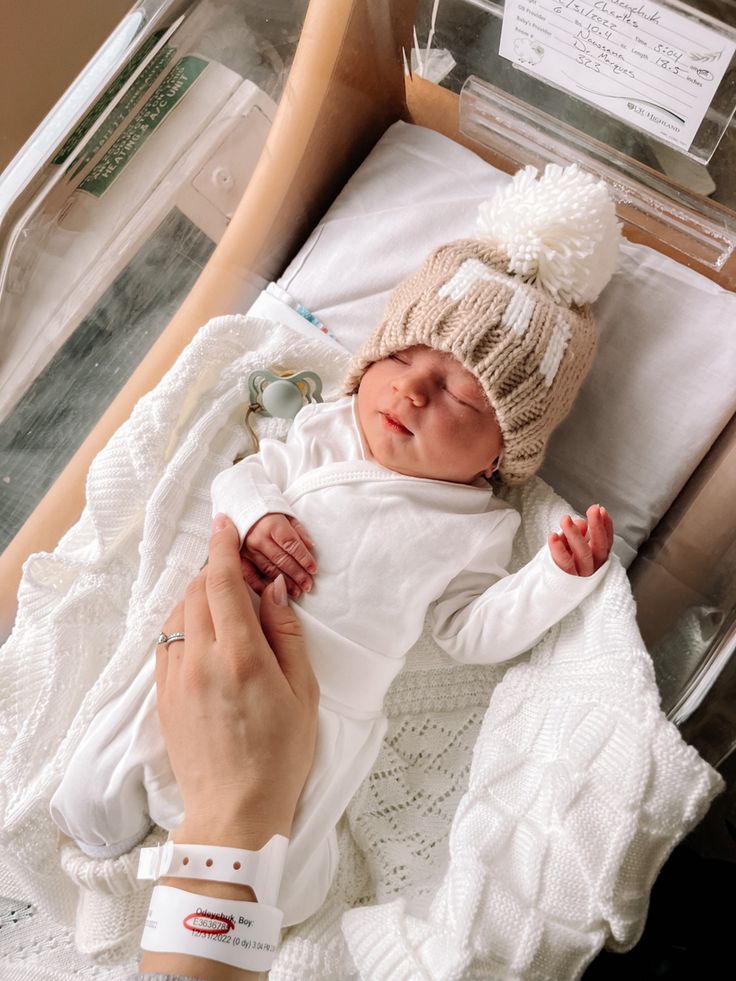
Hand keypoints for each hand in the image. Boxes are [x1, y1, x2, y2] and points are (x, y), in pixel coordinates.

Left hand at [156, 514, 318, 846]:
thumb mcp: (302, 692)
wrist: (234, 813)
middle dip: (213, 569)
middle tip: (237, 570)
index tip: (225, 524)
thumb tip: (271, 588)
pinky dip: (184, 624)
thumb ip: (286, 633)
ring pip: (177, 613)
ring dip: (197, 596)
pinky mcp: (162, 696)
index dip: (222, 546)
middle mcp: (200, 660)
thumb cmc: (280, 756)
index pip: (220, 581)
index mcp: (240, 656)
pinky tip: (204, 634)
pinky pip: (167, 642)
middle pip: (195, 590)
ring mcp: (175, 678)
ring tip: (224, 603)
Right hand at [241, 513, 316, 598]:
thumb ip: (298, 531)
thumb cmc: (266, 511)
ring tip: (297, 592)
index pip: (291, 544)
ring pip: (268, 570)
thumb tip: (310, 546)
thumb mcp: (285, 514)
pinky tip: (273, 593)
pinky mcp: (238, 558)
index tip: (314, 569)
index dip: (304, 558)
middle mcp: (258, 538)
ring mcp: (246, 549)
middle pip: (281, 560)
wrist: (239, 507)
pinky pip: (249, 575)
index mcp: (271, 524)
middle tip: (308, 585)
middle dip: (297, 574)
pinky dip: (261, 586)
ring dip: (284, 582)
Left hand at [547, 504, 613, 576]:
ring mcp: (582, 575)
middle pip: (599, 546)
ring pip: (583, 554)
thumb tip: (580, 522)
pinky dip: (558, 550)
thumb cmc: (565, 564)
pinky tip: (553, 536)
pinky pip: (564, 564)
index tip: (601, 510)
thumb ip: (580, 534)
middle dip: (597, 526)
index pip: (606, 541)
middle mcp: (594, 567)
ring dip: (575, 534)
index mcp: (598, 559)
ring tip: (566, 519)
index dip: (606, 526)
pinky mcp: (567, 580)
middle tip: (592, 509)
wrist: (551, 591)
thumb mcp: (574, 546)